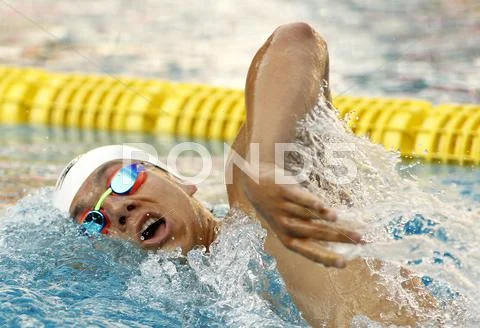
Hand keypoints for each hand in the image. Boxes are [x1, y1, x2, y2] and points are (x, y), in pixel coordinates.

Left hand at [242, 163, 362, 267]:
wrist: (257, 186)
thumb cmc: (279, 212)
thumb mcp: (289, 231)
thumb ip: (308, 243)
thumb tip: (328, 265)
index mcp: (289, 239)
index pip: (311, 252)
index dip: (328, 257)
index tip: (344, 263)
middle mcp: (286, 226)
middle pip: (315, 233)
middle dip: (337, 236)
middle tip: (358, 238)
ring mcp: (285, 209)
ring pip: (308, 216)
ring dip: (325, 218)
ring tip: (340, 220)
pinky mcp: (284, 192)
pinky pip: (300, 199)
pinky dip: (312, 203)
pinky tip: (323, 206)